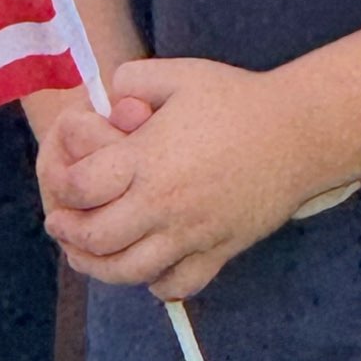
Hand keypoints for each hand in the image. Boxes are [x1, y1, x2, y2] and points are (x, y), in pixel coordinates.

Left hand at [42, 57, 321, 300]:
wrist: (299, 132)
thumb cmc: (237, 99)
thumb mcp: (178, 74)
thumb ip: (130, 79)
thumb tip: (102, 94)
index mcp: (147, 159)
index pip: (80, 188)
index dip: (63, 187)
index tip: (63, 182)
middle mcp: (163, 202)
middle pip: (95, 239)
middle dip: (69, 235)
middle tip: (61, 224)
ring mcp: (192, 232)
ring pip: (129, 272)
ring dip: (100, 268)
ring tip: (89, 255)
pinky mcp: (219, 250)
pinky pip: (177, 285)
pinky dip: (157, 283)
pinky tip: (151, 265)